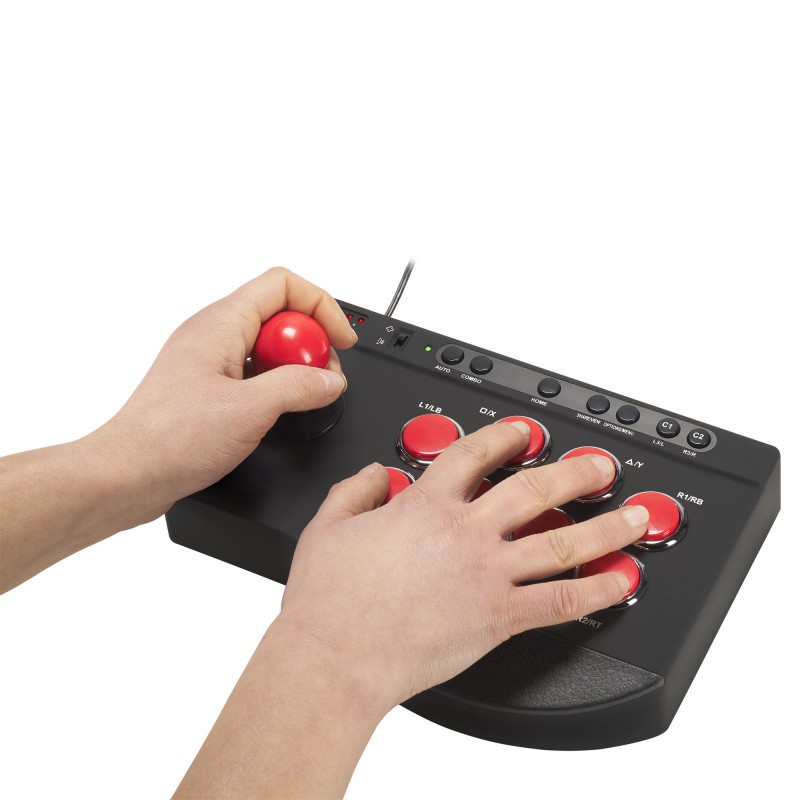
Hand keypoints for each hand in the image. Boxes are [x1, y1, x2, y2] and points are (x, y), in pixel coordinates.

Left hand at [102, 267, 355, 513]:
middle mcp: (214, 333)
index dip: (321, 307)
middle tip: (321, 377)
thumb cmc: (168, 439)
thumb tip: (330, 380)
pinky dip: (276, 384)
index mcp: (220, 324)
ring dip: (294, 366)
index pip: (283, 285)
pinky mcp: (210, 385)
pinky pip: (255, 369)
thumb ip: (298, 389)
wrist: (128, 474)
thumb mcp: (249, 411)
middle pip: (280, 313)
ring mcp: (211, 359)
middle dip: (311, 342)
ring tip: (301, 397)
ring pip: (269, 344)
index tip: (340, 342)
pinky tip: (277, 410)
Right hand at [176, 422, 649, 798]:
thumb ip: (355, 489)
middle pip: (533, 490)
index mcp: (425, 506)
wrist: (335, 657)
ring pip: (560, 543)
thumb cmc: (329, 600)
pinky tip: (620, 582)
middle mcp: (464, 533)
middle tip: (601, 465)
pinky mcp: (497, 617)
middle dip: (574, 471)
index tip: (522, 431)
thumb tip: (375, 472)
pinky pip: (559, 602)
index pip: (473, 455)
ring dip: (603, 527)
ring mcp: (486, 574)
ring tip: (633, 516)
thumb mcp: (327, 525)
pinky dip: (597, 591)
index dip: (503, 436)